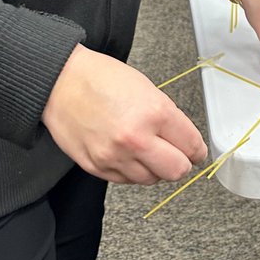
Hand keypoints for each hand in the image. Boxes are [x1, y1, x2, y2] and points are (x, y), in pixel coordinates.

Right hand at [42, 45, 207, 184]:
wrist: (61, 81)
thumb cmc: (102, 78)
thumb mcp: (147, 88)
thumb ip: (167, 117)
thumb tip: (184, 140)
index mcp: (154, 113)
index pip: (191, 145)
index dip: (198, 150)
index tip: (197, 151)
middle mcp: (136, 139)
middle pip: (176, 171)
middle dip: (181, 163)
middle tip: (177, 154)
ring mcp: (115, 157)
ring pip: (151, 179)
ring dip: (154, 168)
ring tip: (147, 149)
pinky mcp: (96, 167)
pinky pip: (126, 181)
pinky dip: (132, 171)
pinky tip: (128, 153)